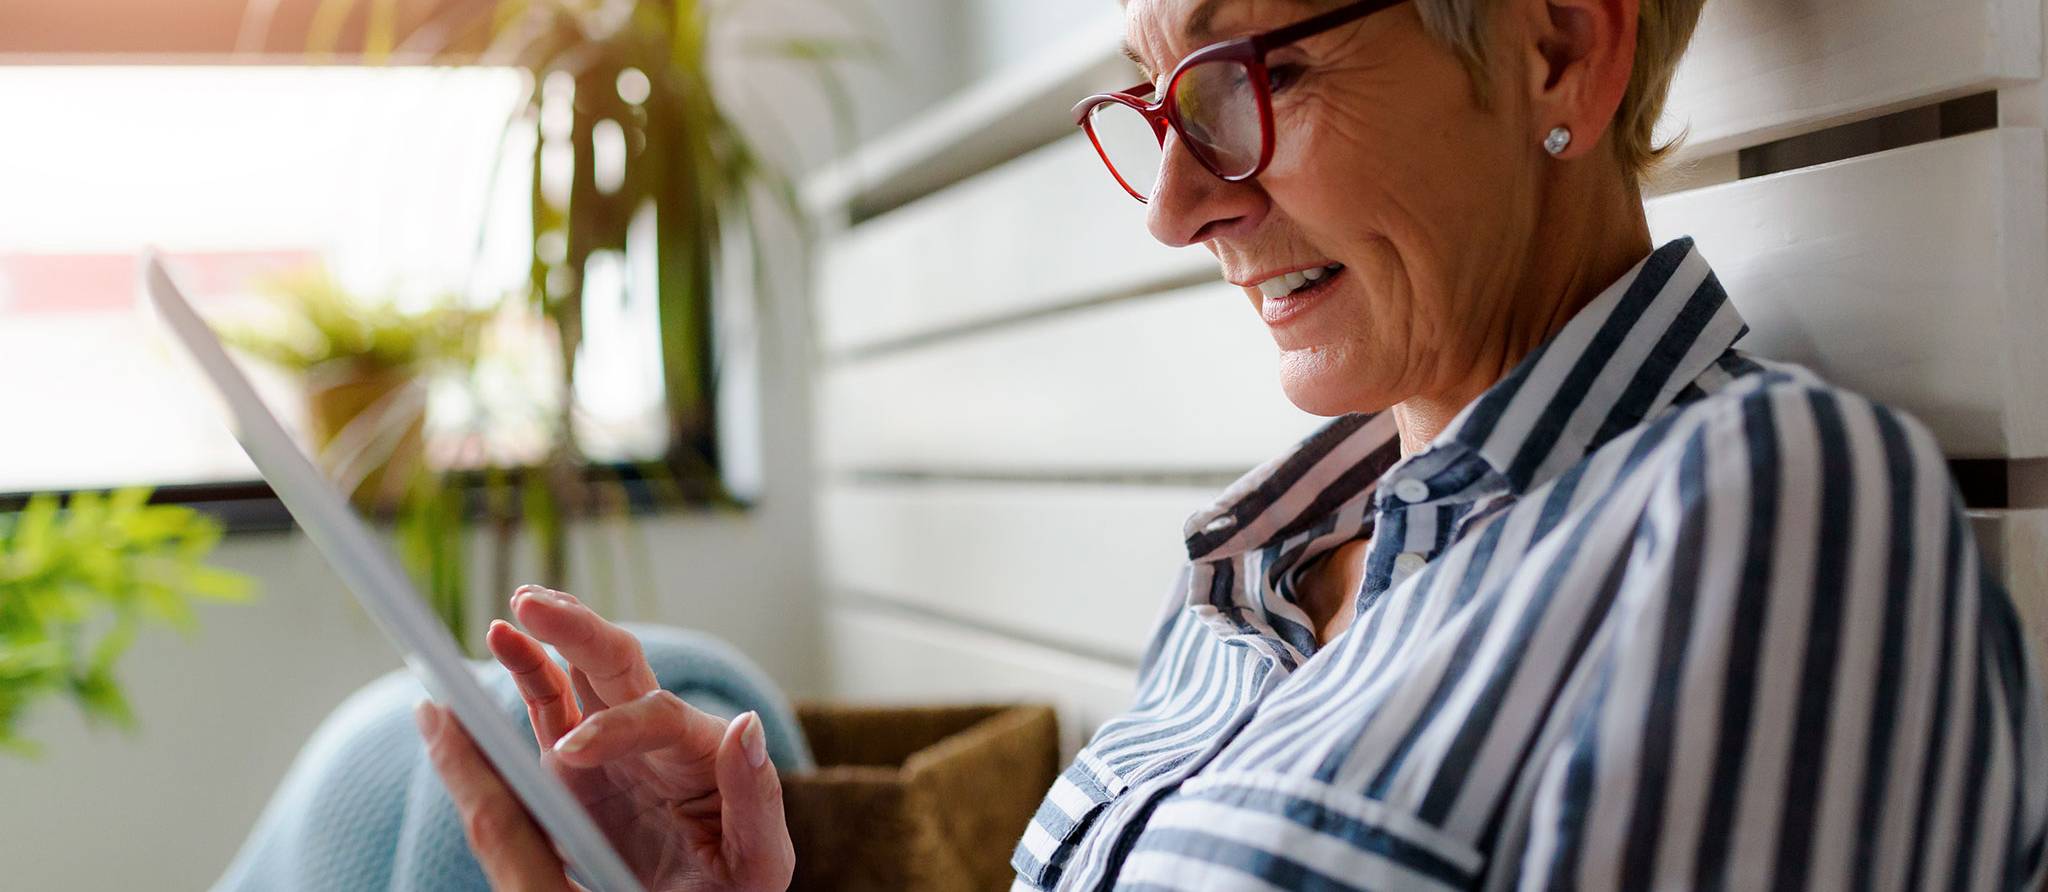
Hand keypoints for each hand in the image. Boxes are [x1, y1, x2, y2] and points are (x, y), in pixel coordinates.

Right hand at [416, 585, 793, 891]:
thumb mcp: (759, 858)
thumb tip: (745, 725)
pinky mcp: (574, 768)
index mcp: (702, 753)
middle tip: (535, 604)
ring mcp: (613, 747)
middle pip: (620, 666)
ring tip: (521, 604)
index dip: (616, 727)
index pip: (658, 716)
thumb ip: (754, 795)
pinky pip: (550, 708)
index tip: (572, 755)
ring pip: (582, 673)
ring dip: (554, 633)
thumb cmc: (735, 891)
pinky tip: (504, 639)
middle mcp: (657, 738)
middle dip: (579, 630)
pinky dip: (527, 671)